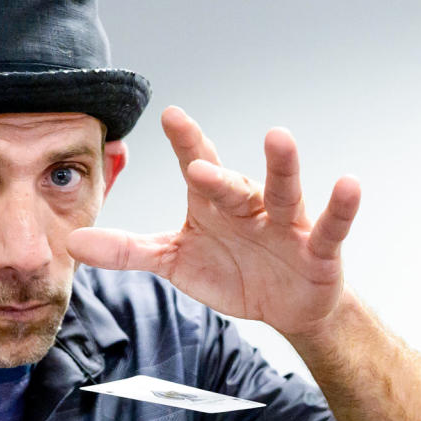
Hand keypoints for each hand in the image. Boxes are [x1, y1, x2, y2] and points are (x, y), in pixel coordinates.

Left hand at [68, 106, 360, 335]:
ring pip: (283, 191)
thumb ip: (128, 251)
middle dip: (216, 174)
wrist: (286, 307)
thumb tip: (73, 242)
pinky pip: (330, 225)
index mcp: (215, 205)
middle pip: (234, 184)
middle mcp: (250, 205)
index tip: (170, 113)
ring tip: (279, 137)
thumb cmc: (232, 273)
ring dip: (282, 166)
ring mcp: (286, 223)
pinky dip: (340, 207)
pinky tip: (348, 184)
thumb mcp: (175, 262)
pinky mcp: (318, 247)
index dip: (186, 142)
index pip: (198, 166)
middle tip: (196, 163)